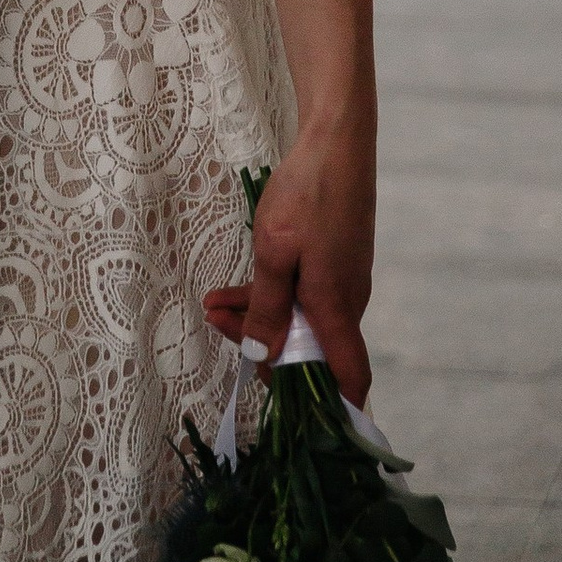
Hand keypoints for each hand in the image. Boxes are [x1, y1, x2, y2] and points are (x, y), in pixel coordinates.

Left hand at [202, 127, 373, 404]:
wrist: (336, 138)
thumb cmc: (307, 192)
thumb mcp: (274, 250)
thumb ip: (267, 307)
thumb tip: (264, 358)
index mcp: (337, 307)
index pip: (349, 377)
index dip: (333, 410)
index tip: (300, 423)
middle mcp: (347, 300)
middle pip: (310, 348)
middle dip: (263, 346)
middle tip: (217, 326)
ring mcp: (343, 278)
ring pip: (301, 317)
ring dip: (259, 316)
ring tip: (213, 304)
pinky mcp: (335, 259)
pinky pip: (304, 293)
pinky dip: (272, 293)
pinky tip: (234, 286)